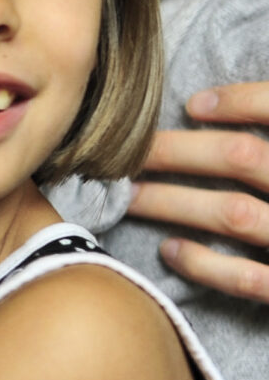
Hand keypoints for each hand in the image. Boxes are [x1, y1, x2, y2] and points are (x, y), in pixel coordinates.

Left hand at [133, 82, 268, 303]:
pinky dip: (206, 264)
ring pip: (234, 213)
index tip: (194, 103)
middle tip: (128, 150)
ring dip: (174, 201)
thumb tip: (229, 107)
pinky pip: (251, 278)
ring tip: (133, 194)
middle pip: (243, 157)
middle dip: (178, 150)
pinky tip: (172, 250)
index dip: (240, 101)